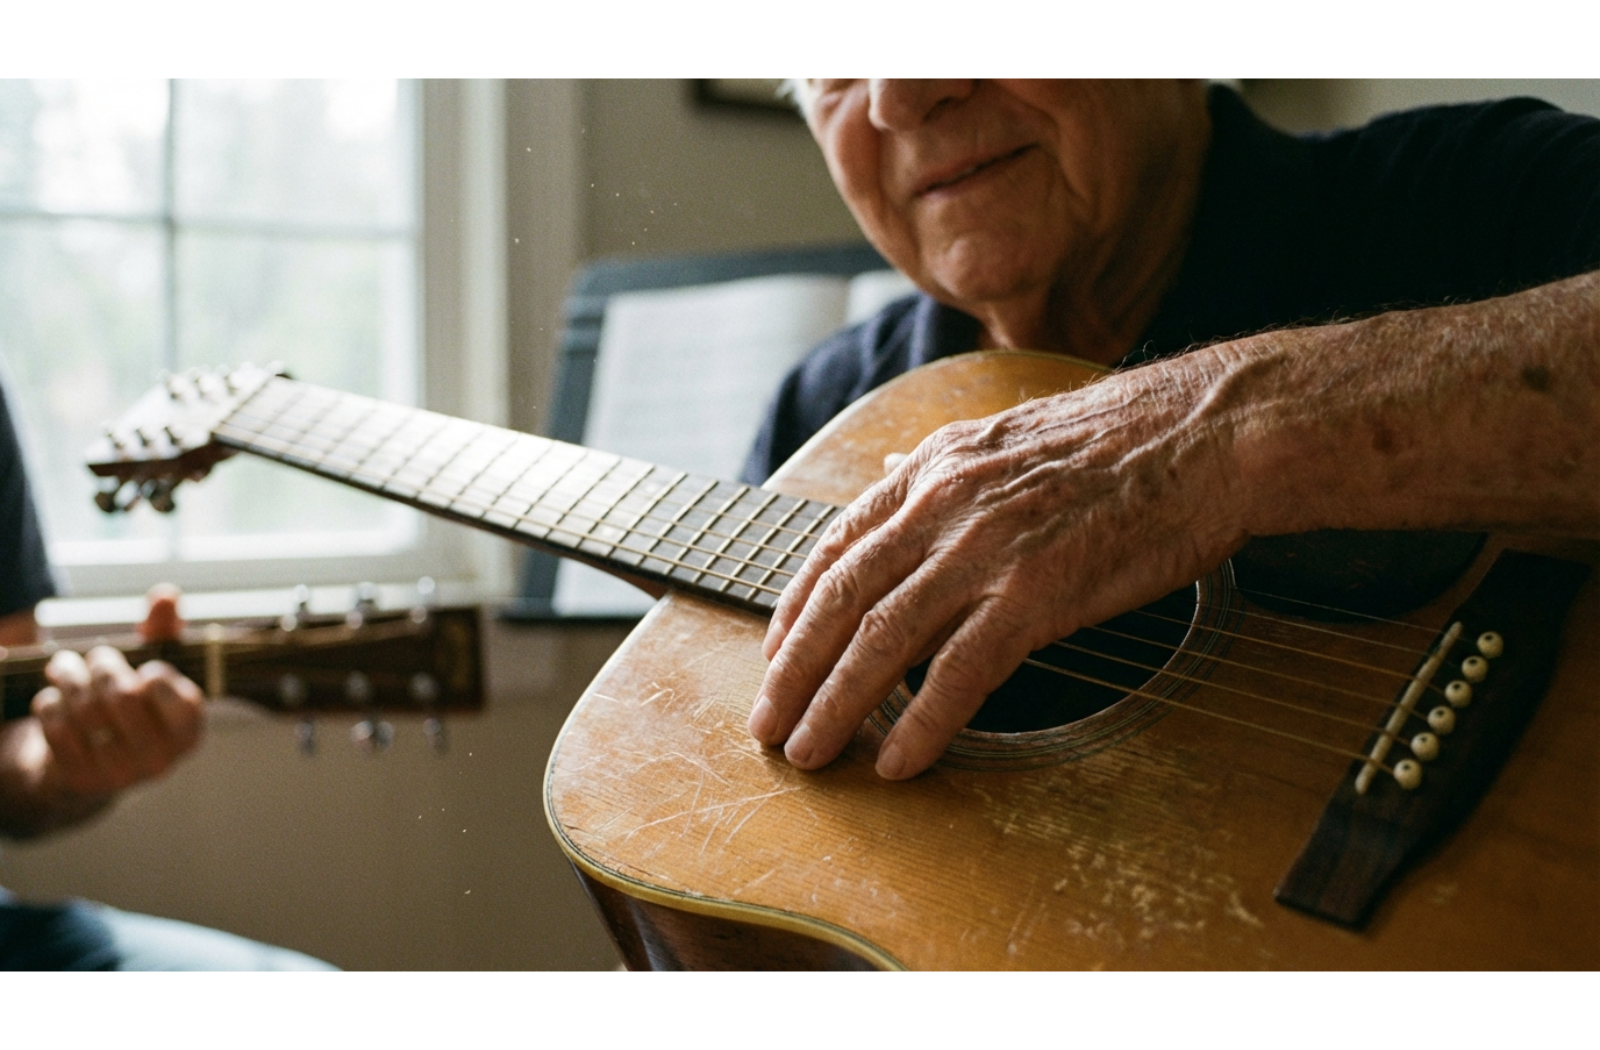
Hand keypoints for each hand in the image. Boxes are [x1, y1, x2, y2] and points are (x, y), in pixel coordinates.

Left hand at [0, 585, 203, 836]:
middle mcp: (159, 761)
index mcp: (189, 734)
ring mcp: (118, 776)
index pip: (178, 696)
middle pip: (123, 696)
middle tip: (95, 658)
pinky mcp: (78, 781)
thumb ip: (163, 630)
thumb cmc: (128, 708)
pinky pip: (57, 726)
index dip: (155, 675)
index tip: (144, 670)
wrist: (89, 764)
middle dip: (103, 666)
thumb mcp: (151, 669)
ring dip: (69, 677)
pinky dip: (49, 704)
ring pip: (84, 708)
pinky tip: (54, 700)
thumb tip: (165, 594)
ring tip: (64, 668)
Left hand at [748, 356, 1247, 779]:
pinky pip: (961, 671)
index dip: (795, 608)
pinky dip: (922, 721)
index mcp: (934, 467)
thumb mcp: (1007, 437)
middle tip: (767, 726)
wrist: (1208, 435)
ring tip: (809, 752)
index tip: (773, 654)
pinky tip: (900, 760)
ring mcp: (988, 548)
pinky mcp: (1039, 592)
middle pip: (842, 599)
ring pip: (883, 638)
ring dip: (836, 705)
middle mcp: (945, 504)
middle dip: (792, 671)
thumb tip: (890, 480)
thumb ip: (943, 471)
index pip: (837, 545)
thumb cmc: (1123, 441)